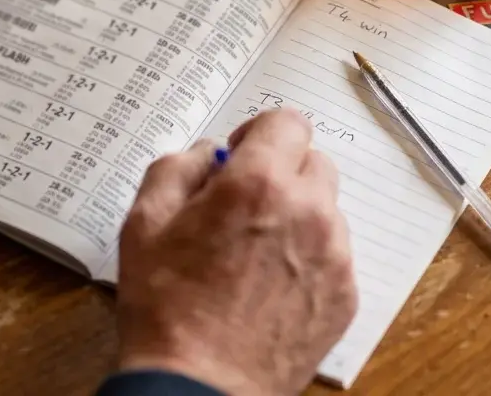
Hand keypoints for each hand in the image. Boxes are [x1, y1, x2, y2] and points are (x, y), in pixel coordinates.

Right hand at [116, 109, 356, 394]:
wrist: (201, 387)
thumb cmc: (166, 308)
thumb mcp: (144, 223)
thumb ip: (177, 168)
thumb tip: (209, 153)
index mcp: (258, 184)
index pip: (288, 121)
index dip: (260, 133)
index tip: (240, 157)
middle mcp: (309, 211)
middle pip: (314, 161)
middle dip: (282, 172)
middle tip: (244, 206)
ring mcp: (334, 254)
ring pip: (327, 208)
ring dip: (298, 215)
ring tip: (256, 254)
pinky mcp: (346, 294)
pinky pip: (334, 254)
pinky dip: (309, 258)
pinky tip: (271, 286)